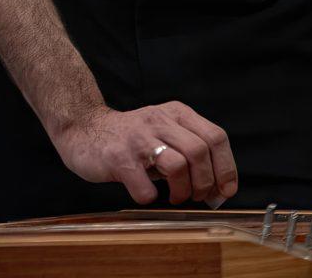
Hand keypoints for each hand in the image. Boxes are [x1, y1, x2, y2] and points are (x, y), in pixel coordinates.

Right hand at [48, 102, 239, 204]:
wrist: (84, 128)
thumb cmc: (133, 139)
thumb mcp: (165, 132)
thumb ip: (189, 152)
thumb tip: (217, 187)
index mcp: (178, 113)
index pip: (215, 137)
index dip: (226, 167)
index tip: (227, 190)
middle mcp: (161, 121)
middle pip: (200, 151)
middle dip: (205, 182)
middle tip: (197, 196)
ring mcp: (140, 138)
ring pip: (178, 165)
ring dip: (182, 190)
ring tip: (176, 198)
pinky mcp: (118, 157)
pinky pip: (144, 186)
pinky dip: (151, 197)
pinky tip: (147, 195)